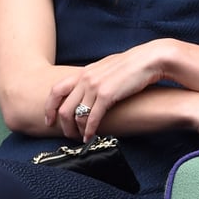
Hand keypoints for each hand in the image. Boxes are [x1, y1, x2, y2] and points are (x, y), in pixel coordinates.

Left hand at [45, 42, 166, 140]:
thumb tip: (89, 91)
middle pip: (64, 108)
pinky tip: (90, 137)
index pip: (56, 90)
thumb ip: (94, 78)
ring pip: (76, 115)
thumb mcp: (106, 68)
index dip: (49, 108)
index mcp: (84, 72)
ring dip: (77, 131)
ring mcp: (95, 86)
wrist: (149, 60)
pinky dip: (89, 130)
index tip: (49, 120)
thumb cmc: (132, 65)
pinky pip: (92, 118)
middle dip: (64, 126)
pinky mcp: (107, 95)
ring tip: (81, 138)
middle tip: (68, 135)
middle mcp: (85, 78)